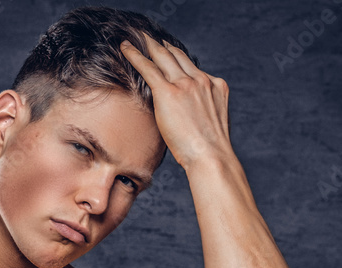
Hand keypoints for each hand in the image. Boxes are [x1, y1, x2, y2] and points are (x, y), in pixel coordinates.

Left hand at [120, 33, 232, 171]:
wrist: (212, 156)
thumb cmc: (210, 151)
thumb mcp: (213, 124)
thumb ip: (202, 112)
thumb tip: (188, 119)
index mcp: (216, 86)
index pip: (193, 68)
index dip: (179, 58)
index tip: (170, 52)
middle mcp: (202, 80)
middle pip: (178, 56)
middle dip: (163, 46)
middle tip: (151, 39)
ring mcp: (186, 84)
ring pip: (163, 57)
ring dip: (148, 45)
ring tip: (137, 38)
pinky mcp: (169, 92)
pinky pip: (148, 68)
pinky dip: (135, 55)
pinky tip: (125, 47)